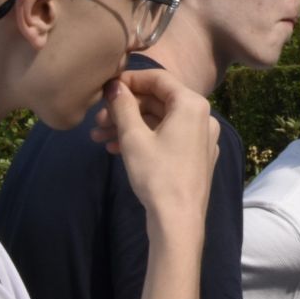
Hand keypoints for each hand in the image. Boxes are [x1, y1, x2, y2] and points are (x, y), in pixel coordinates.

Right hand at [93, 69, 218, 221]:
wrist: (178, 219)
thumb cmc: (156, 174)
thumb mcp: (133, 137)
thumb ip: (123, 106)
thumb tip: (114, 86)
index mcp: (192, 105)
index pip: (159, 79)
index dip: (130, 80)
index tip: (106, 87)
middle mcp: (202, 117)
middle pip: (158, 101)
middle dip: (125, 109)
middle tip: (97, 119)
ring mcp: (201, 138)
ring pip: (159, 121)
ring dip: (129, 126)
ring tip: (98, 137)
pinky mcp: (195, 156)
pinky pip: (167, 137)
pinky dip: (143, 139)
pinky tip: (115, 149)